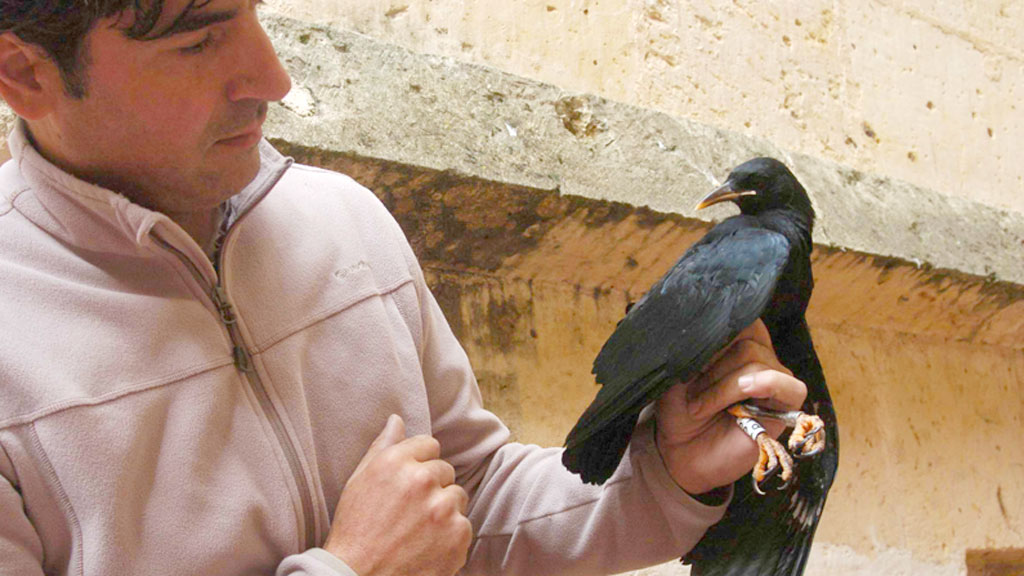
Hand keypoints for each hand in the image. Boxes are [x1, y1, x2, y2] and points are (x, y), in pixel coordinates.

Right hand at [323, 415, 472, 575]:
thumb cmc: (355, 530)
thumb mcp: (360, 481)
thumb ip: (383, 447)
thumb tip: (397, 419)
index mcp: (396, 462)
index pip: (429, 445)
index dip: (419, 464)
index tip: (409, 484)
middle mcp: (422, 480)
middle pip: (445, 471)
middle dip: (432, 488)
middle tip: (410, 512)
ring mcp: (442, 508)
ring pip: (457, 497)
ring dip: (444, 510)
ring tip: (417, 531)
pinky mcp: (458, 534)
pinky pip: (464, 525)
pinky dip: (450, 536)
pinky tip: (427, 546)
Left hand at [654, 320, 807, 495]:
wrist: (681, 452)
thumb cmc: (680, 410)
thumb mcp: (677, 372)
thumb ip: (694, 347)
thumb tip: (703, 323)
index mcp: (736, 342)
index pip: (739, 317)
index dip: (714, 334)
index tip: (688, 358)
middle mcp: (759, 356)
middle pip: (745, 338)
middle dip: (712, 366)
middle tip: (690, 391)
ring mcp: (775, 379)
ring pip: (755, 361)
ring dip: (722, 386)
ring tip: (700, 407)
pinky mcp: (786, 406)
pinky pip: (787, 384)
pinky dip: (764, 383)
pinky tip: (745, 391)